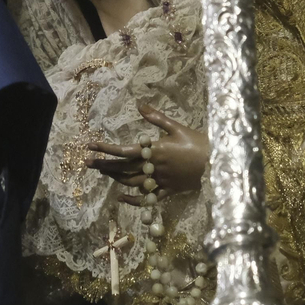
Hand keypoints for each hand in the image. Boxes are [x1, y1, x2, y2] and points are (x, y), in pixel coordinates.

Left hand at [87, 102, 209, 206]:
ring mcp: (160, 181)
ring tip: (103, 173)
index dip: (106, 149)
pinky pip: (147, 198)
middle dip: (104, 165)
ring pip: (132, 183)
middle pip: (124, 169)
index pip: (124, 151)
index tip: (90, 146)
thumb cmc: (197, 142)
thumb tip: (139, 105)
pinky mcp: (168, 191)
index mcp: (154, 150)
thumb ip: (156, 118)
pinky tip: (122, 197)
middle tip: (87, 163)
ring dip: (116, 178)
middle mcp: (154, 168)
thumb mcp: (177, 127)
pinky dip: (133, 199)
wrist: (217, 163)